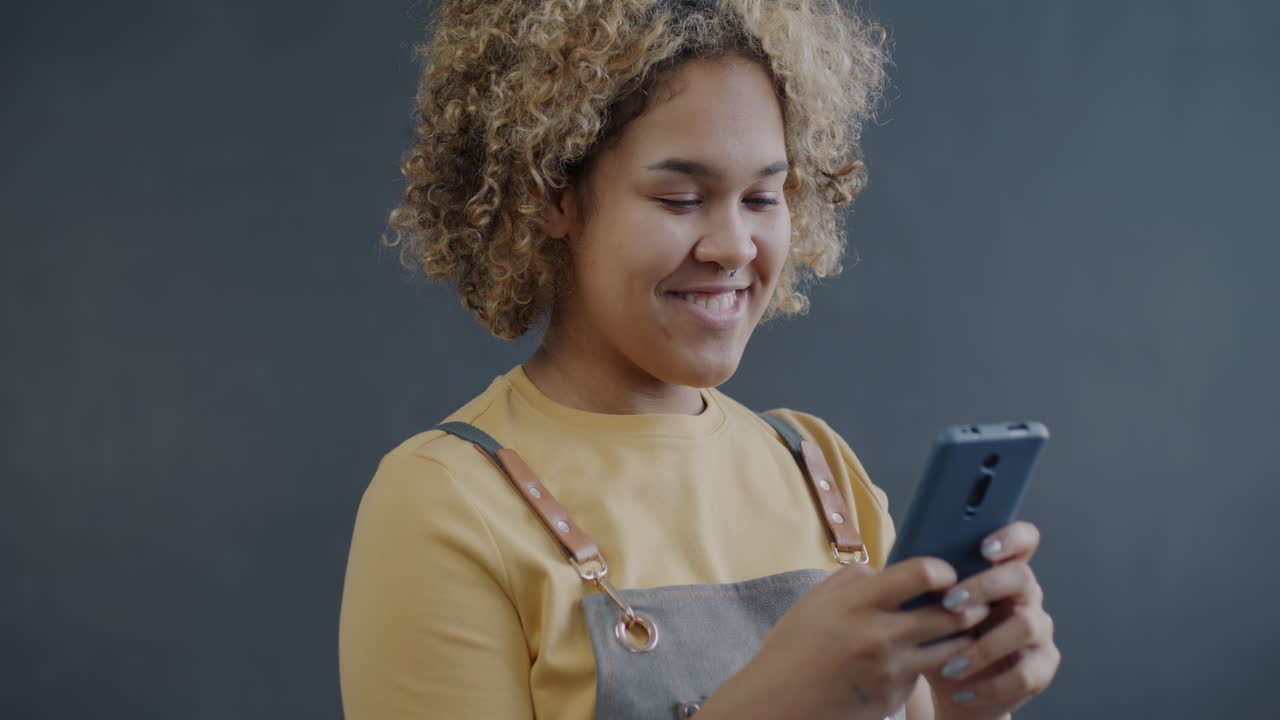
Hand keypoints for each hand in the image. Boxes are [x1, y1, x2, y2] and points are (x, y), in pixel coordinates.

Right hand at [697, 557, 989, 719]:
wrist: (778, 703)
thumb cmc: (793, 648)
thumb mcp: (815, 601)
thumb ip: (853, 579)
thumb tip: (887, 570)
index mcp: (857, 602)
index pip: (921, 574)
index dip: (942, 570)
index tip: (946, 573)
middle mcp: (879, 635)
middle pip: (950, 614)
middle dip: (968, 605)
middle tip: (972, 601)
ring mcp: (891, 670)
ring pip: (951, 649)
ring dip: (960, 637)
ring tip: (960, 629)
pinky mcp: (895, 697)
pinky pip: (923, 675)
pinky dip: (925, 667)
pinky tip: (918, 661)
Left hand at [924, 522, 1059, 719]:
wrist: (954, 686)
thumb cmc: (938, 637)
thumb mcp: (929, 608)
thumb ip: (929, 584)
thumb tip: (904, 565)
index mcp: (1000, 572)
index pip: (1024, 540)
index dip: (1011, 537)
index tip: (984, 546)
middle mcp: (1026, 596)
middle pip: (1022, 576)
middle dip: (985, 587)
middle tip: (950, 603)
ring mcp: (1039, 630)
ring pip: (1025, 625)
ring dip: (984, 645)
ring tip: (951, 663)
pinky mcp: (1042, 666)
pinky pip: (1025, 673)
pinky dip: (990, 684)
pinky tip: (961, 688)